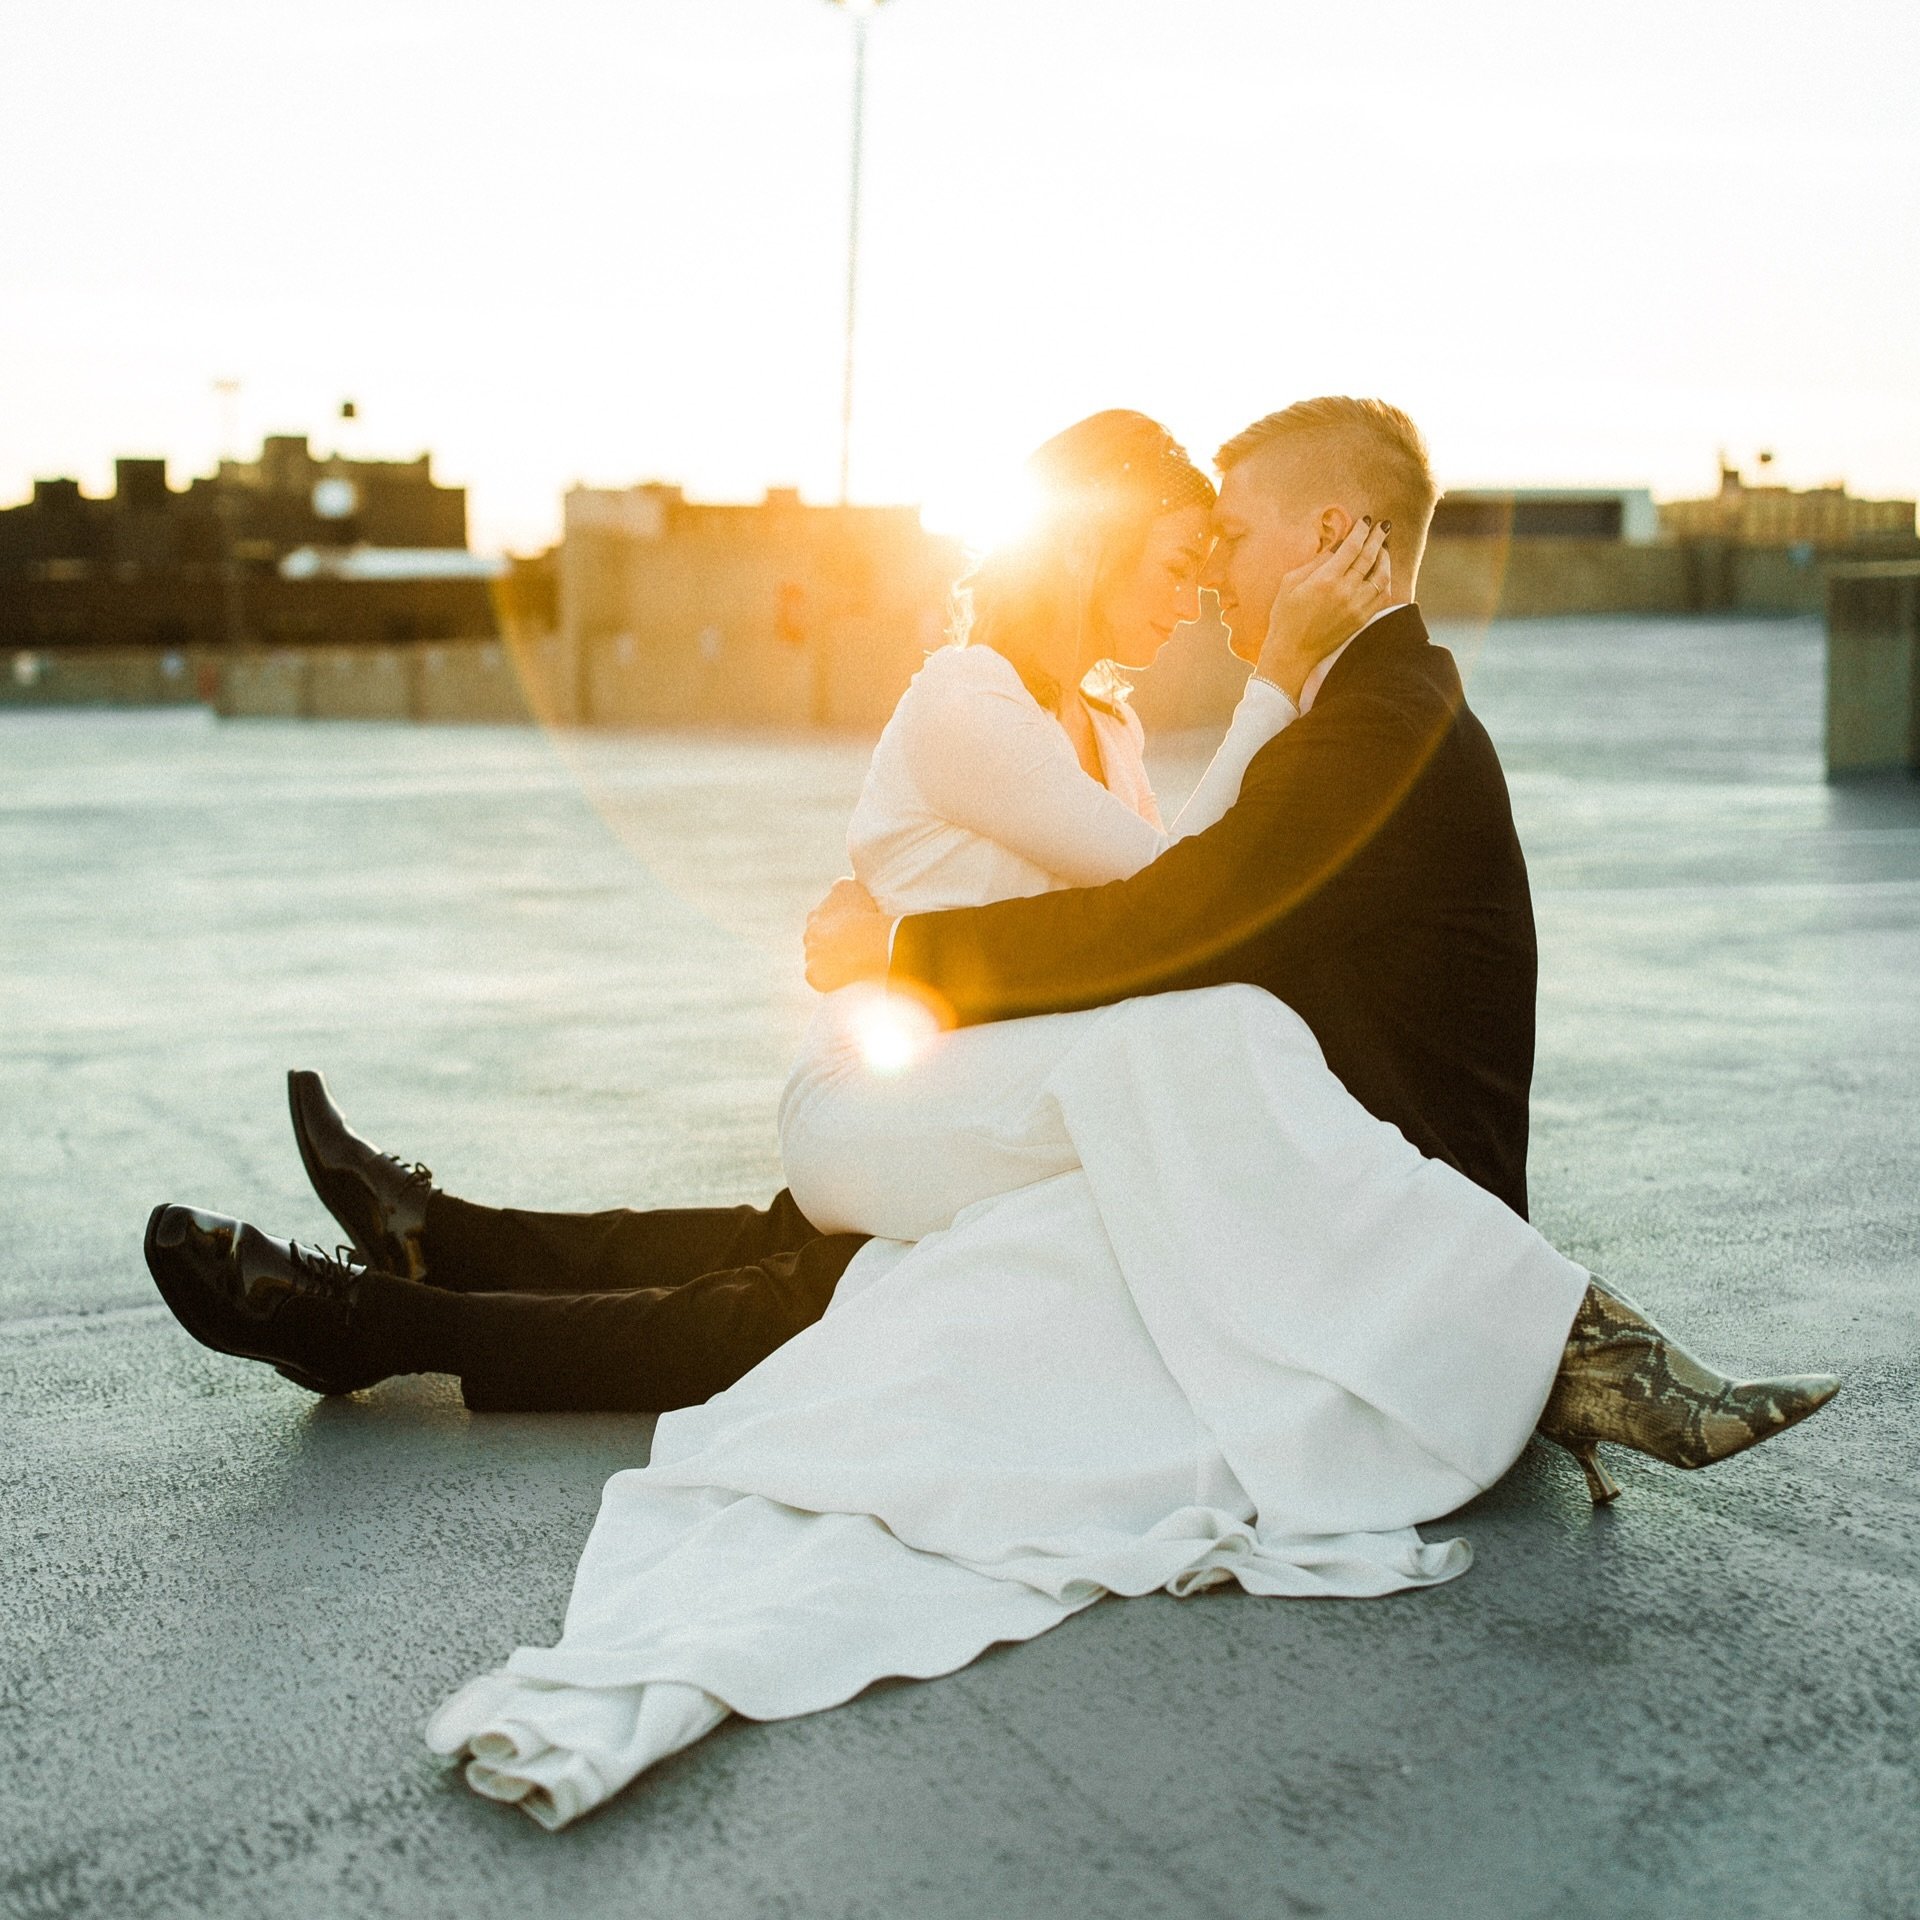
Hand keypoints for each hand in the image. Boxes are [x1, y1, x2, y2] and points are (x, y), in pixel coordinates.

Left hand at [804, 877, 891, 991]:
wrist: (865, 940)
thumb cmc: (862, 913)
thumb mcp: (851, 887)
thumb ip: (840, 887)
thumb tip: (835, 888)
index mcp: (815, 916)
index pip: (820, 921)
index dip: (835, 927)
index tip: (849, 931)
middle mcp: (808, 935)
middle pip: (817, 942)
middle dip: (829, 944)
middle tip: (850, 949)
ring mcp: (809, 956)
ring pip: (817, 961)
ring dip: (829, 962)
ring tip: (849, 965)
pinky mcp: (813, 975)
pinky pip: (819, 979)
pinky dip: (828, 980)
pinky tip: (841, 979)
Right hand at [1254, 516, 1391, 702]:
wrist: (1293, 651)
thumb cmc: (1286, 615)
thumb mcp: (1290, 583)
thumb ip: (1315, 562)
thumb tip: (1336, 548)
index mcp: (1326, 580)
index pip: (1351, 548)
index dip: (1361, 532)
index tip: (1365, 521)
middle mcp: (1345, 592)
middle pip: (1369, 557)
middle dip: (1378, 538)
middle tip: (1384, 525)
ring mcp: (1357, 607)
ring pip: (1381, 576)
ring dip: (1385, 559)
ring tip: (1383, 548)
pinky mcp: (1362, 619)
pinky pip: (1382, 596)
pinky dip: (1385, 581)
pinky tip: (1382, 573)